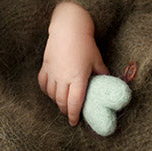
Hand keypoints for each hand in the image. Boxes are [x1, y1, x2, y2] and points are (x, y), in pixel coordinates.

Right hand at [38, 2, 107, 125]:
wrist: (68, 28)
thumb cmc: (85, 44)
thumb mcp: (96, 60)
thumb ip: (102, 73)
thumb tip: (108, 81)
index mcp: (78, 79)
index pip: (74, 104)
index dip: (73, 116)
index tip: (74, 122)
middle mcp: (63, 79)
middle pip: (61, 102)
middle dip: (66, 111)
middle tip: (70, 114)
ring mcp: (52, 73)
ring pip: (52, 95)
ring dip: (57, 102)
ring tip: (62, 104)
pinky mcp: (45, 67)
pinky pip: (43, 84)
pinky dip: (47, 91)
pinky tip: (52, 92)